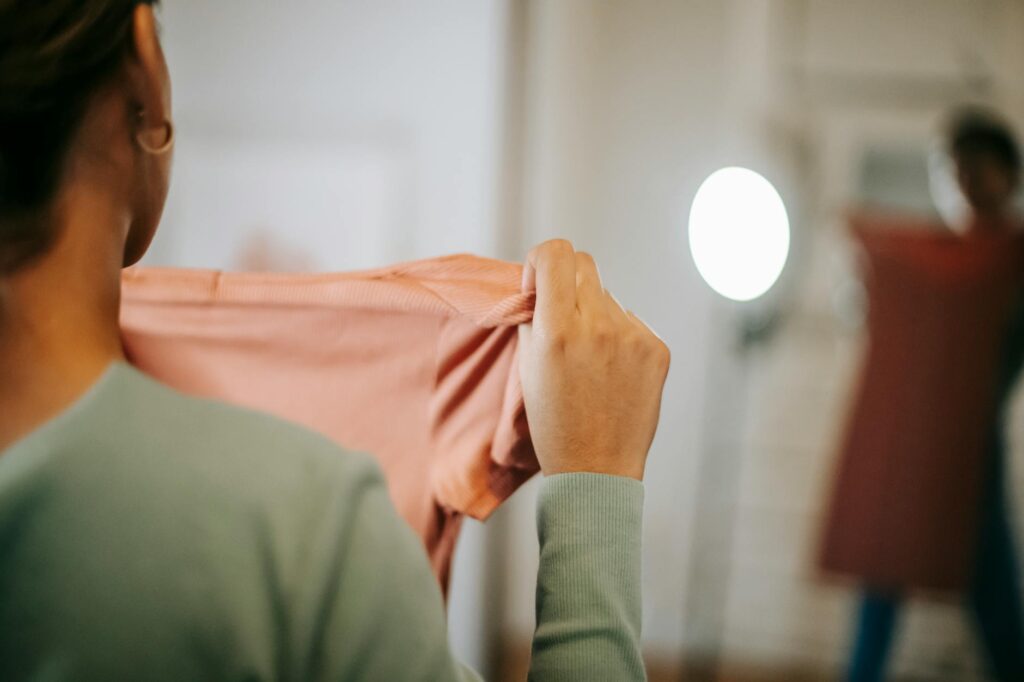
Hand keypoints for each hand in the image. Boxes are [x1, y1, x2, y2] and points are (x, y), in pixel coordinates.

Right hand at [518, 240, 669, 480]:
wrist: (597, 470)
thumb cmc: (554, 422)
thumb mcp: (528, 367)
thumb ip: (533, 317)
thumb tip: (540, 284)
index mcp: (558, 329)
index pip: (555, 253)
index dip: (540, 260)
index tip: (536, 285)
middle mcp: (599, 326)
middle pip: (584, 265)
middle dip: (567, 283)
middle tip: (563, 318)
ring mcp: (634, 336)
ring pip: (608, 298)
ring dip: (595, 315)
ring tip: (590, 362)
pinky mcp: (658, 349)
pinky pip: (632, 322)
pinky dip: (619, 338)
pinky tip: (613, 373)